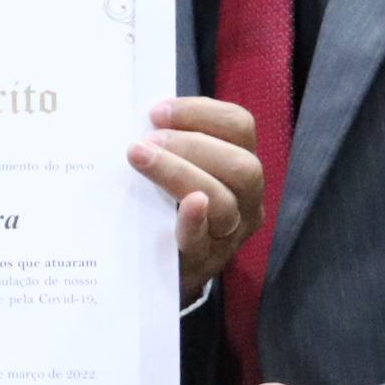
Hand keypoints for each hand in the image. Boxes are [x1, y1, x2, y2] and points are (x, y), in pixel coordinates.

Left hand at [128, 96, 261, 302]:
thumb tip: (138, 115)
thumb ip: (167, 143)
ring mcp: (230, 234)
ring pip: (224, 202)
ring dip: (180, 173)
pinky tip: (182, 206)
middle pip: (241, 165)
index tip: (156, 112)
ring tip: (140, 159)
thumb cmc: (164, 208)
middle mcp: (246, 199)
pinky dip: (193, 220)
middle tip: (145, 143)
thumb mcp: (174, 169)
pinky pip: (204, 240)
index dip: (200, 112)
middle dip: (191, 146)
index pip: (239, 126)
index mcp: (239, 165)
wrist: (156, 271)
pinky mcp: (204, 262)